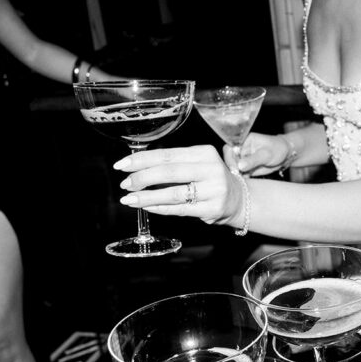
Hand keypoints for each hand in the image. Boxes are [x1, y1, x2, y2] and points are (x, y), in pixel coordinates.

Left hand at [114, 144, 245, 224]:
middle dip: (142, 178)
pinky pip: (180, 209)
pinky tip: (147, 206)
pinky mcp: (213, 209)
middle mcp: (211, 169)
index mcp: (205, 152)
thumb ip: (172, 164)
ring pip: (173, 193)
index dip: (142, 160)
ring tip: (129, 199)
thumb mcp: (197, 164)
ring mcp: (214, 190)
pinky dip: (160, 208)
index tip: (122, 165)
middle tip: (125, 183)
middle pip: (169, 172)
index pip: (167, 154)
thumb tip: (136, 167)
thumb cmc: (210, 179)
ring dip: (147, 197)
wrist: (239, 199)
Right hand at [224, 132, 292, 176]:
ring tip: (244, 178)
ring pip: (234, 168)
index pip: (230, 148)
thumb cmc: (277, 149)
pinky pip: (240, 174)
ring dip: (236, 175)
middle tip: (239, 174)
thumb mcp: (266, 154)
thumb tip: (239, 166)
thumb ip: (253, 160)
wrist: (285, 155)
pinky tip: (246, 181)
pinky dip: (242, 179)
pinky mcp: (247, 169)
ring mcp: (243, 160)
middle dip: (232, 168)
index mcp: (244, 141)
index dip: (229, 157)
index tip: (235, 167)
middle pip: (229, 159)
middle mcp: (241, 150)